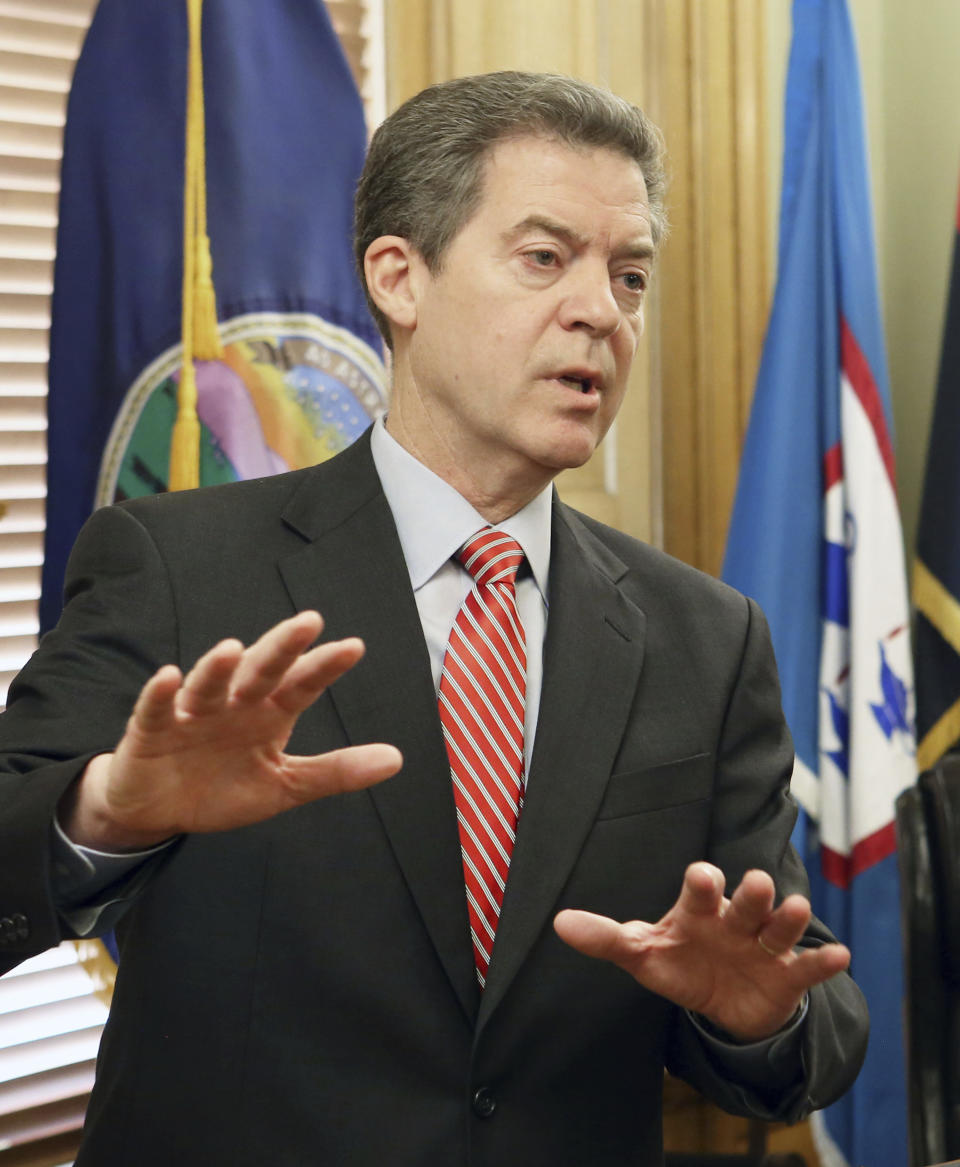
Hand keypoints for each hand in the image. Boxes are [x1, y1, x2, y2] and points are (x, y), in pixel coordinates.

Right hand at [61, 611, 401, 849]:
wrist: (160, 812)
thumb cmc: (224, 787)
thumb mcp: (286, 786)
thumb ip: (336, 771)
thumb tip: (395, 760)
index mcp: (268, 713)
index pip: (301, 685)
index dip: (324, 667)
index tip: (354, 647)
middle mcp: (234, 703)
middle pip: (260, 670)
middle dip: (282, 647)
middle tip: (308, 622)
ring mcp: (193, 713)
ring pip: (209, 684)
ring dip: (219, 667)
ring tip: (234, 649)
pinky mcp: (151, 730)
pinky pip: (155, 709)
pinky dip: (162, 693)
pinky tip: (170, 677)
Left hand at [553, 862, 849, 1041]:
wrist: (722, 1000)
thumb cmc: (680, 962)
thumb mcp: (643, 953)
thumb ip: (605, 938)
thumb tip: (558, 924)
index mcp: (699, 910)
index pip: (702, 887)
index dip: (703, 881)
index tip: (702, 877)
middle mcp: (736, 920)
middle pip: (747, 901)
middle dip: (752, 893)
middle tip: (756, 884)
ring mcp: (764, 946)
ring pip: (780, 927)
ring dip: (788, 918)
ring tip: (793, 910)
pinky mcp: (787, 976)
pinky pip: (808, 967)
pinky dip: (823, 962)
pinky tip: (840, 955)